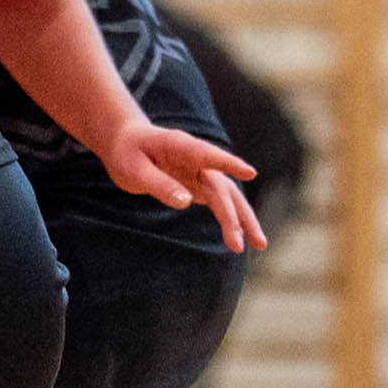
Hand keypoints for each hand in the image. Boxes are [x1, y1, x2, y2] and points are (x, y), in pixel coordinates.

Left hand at [97, 124, 264, 253]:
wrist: (127, 142)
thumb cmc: (127, 152)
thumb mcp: (134, 170)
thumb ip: (159, 184)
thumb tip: (186, 203)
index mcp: (181, 146)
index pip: (208, 156)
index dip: (228, 164)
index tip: (249, 173)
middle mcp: (198, 158)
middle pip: (223, 187)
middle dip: (236, 215)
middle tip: (245, 243)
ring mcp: (201, 172)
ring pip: (227, 197)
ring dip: (242, 220)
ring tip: (260, 245)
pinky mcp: (199, 184)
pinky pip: (219, 203)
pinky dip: (230, 219)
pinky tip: (239, 238)